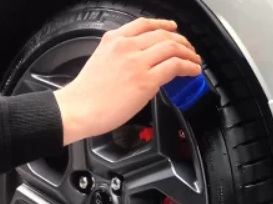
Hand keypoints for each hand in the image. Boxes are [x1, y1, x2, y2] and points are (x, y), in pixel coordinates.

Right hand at [54, 18, 201, 145]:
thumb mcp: (99, 63)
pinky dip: (189, 66)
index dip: (163, 25)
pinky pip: (175, 66)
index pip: (145, 24)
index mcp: (114, 40)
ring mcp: (138, 63)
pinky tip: (193, 71)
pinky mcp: (146, 81)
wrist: (78, 110)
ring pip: (173, 47)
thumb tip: (136, 67)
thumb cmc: (84, 96)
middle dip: (181, 41)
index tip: (171, 29)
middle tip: (188, 49)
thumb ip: (118, 58)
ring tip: (194, 60)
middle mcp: (127, 47)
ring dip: (188, 53)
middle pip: (164, 35)